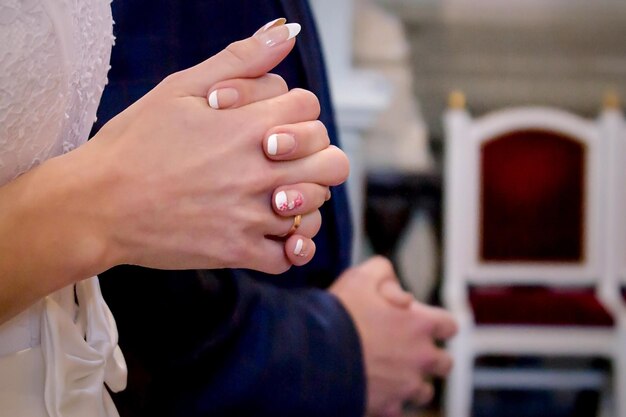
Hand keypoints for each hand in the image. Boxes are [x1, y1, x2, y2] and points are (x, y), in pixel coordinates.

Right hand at [82, 21, 347, 273]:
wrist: (98, 203)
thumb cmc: (135, 143)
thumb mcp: (181, 88)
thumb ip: (240, 60)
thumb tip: (284, 34)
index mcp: (251, 127)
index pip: (311, 110)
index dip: (296, 112)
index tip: (273, 122)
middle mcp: (261, 173)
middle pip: (333, 164)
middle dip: (316, 156)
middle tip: (285, 160)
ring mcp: (252, 216)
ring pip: (316, 210)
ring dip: (305, 201)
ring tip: (278, 196)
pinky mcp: (238, 252)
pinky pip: (291, 255)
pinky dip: (291, 246)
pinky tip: (273, 232)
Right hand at [330, 257, 456, 416]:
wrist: (317, 355)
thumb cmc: (340, 313)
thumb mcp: (360, 277)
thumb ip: (383, 272)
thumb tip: (396, 287)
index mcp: (420, 324)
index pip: (450, 325)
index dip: (437, 324)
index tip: (422, 323)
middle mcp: (422, 357)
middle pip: (445, 363)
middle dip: (431, 357)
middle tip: (407, 351)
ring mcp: (406, 386)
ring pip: (425, 392)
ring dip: (413, 384)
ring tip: (391, 376)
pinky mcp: (388, 408)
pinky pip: (397, 410)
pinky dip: (388, 403)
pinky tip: (373, 392)